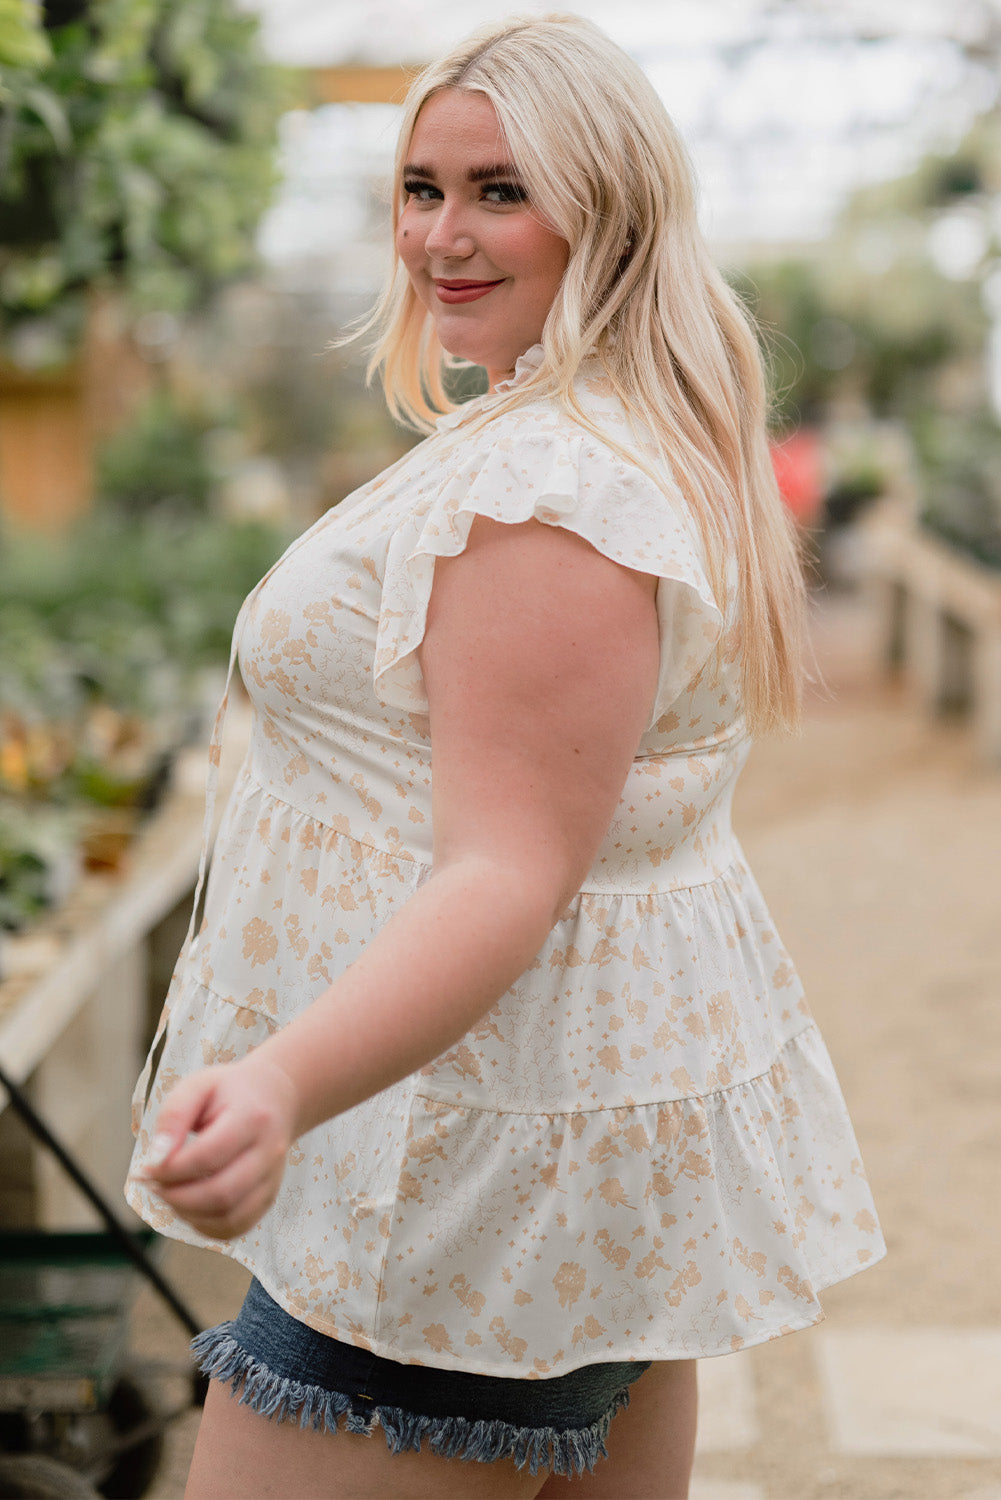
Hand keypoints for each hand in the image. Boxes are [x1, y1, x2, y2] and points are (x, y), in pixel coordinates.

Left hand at [136, 1054, 298, 1239]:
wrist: (275, 1097)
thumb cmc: (229, 1092)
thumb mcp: (197, 1086)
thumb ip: (174, 1116)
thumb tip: (155, 1158)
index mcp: (253, 1118)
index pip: (208, 1157)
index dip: (170, 1170)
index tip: (147, 1168)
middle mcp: (269, 1152)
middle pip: (221, 1193)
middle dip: (176, 1197)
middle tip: (154, 1185)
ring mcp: (272, 1178)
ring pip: (230, 1217)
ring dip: (189, 1214)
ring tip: (170, 1194)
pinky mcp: (269, 1197)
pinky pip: (236, 1227)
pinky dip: (206, 1227)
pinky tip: (190, 1208)